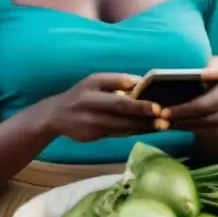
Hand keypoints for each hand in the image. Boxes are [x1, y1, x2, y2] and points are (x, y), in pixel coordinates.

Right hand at [47, 73, 161, 142]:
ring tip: (162, 126)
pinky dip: (133, 131)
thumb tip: (142, 83)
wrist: (55, 116)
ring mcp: (89, 119)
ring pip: (120, 123)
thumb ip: (117, 81)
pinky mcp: (91, 135)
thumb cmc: (82, 96)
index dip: (134, 90)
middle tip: (162, 115)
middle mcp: (89, 100)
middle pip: (119, 105)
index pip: (117, 83)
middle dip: (141, 110)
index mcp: (92, 83)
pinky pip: (117, 132)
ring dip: (142, 125)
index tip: (154, 101)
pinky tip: (148, 130)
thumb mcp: (95, 82)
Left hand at [162, 57, 217, 132]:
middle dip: (185, 109)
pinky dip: (188, 126)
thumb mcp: (189, 73)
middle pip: (210, 101)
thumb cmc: (192, 82)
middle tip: (162, 113)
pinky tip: (172, 125)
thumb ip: (181, 74)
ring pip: (209, 118)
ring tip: (164, 121)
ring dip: (184, 121)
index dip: (212, 72)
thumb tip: (154, 80)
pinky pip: (207, 127)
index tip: (201, 75)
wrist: (212, 104)